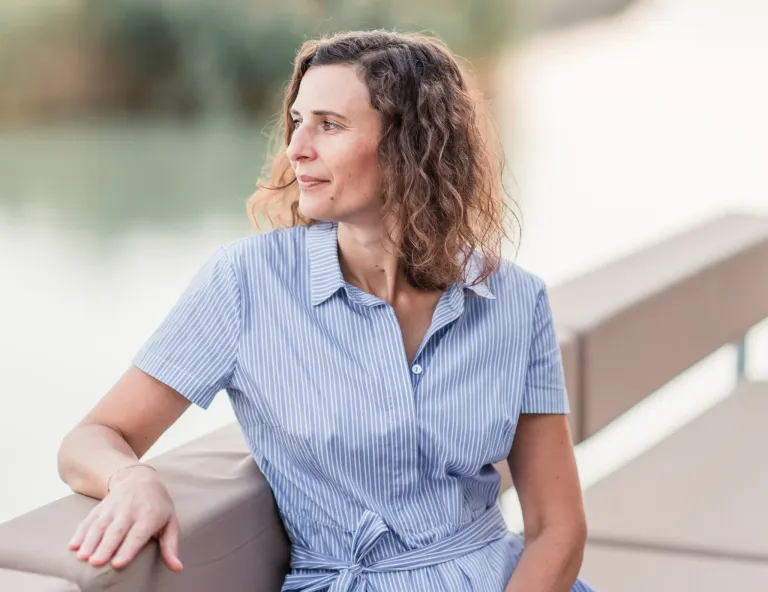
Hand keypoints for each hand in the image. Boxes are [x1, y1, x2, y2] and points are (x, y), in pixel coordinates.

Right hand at [68, 467, 182, 571]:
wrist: (140, 479)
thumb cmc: (158, 506)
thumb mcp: (170, 522)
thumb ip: (170, 546)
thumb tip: (177, 568)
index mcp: (149, 516)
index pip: (137, 534)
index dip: (127, 549)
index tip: (117, 563)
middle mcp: (130, 510)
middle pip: (116, 530)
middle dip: (105, 546)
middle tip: (96, 563)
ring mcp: (113, 507)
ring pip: (100, 525)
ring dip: (90, 541)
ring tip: (82, 557)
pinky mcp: (100, 507)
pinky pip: (89, 519)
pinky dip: (80, 532)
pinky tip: (73, 545)